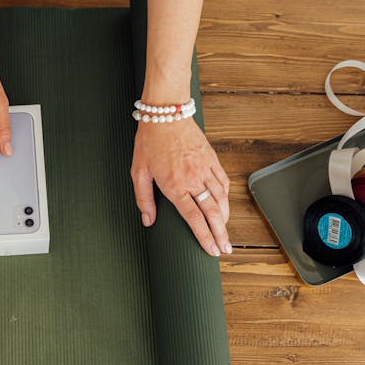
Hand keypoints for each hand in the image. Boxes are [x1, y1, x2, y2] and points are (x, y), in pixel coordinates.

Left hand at [130, 117, 230, 256]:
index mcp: (174, 186)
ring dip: (225, 218)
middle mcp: (193, 180)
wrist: (166, 114)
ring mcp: (205, 169)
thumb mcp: (138, 172)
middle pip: (213, 213)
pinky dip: (226, 197)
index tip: (211, 250)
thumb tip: (148, 220)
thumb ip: (143, 199)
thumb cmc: (150, 142)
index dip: (204, 237)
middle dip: (221, 234)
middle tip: (225, 249)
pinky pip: (223, 182)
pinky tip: (224, 205)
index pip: (194, 219)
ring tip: (224, 232)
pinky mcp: (212, 159)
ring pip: (221, 199)